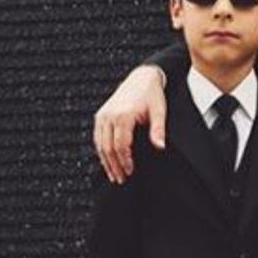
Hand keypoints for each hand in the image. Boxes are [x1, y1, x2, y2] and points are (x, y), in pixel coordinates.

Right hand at [93, 65, 166, 183]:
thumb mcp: (159, 111)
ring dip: (106, 161)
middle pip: (108, 147)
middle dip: (114, 165)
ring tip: (114, 175)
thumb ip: (158, 130)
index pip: (121, 145)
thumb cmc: (152, 95)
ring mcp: (103, 115)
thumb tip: (160, 147)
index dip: (125, 161)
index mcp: (123, 115)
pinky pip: (97, 137)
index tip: (130, 172)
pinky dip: (101, 151)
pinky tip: (107, 161)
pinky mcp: (100, 115)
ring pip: (100, 144)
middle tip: (121, 179)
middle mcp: (109, 115)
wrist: (141, 78)